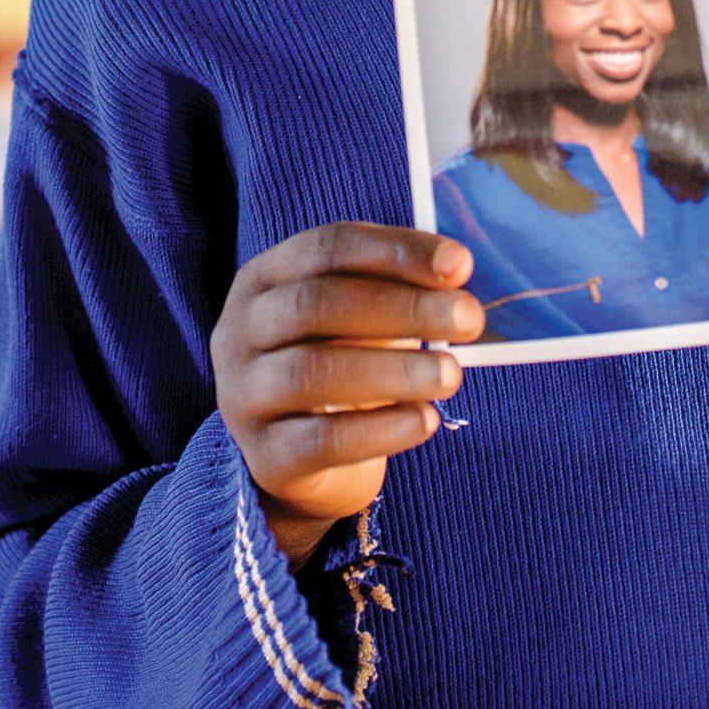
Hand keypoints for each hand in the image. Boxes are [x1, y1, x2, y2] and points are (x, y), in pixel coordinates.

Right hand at [212, 223, 483, 559]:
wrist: (301, 461)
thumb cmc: (340, 367)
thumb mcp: (358, 321)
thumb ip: (397, 292)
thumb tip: (455, 271)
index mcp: (263, 280)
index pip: (326, 247)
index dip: (395, 251)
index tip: (460, 265)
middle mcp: (239, 331)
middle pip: (315, 304)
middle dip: (402, 307)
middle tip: (469, 318)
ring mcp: (242, 396)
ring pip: (311, 372)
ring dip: (393, 370)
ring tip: (452, 374)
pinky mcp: (264, 457)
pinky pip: (321, 441)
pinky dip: (380, 430)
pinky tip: (426, 421)